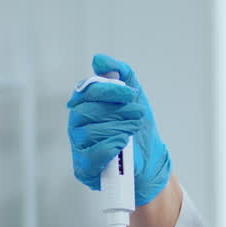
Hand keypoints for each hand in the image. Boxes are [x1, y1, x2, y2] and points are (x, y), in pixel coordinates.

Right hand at [66, 54, 171, 205]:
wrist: (149, 160)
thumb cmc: (136, 127)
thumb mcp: (133, 97)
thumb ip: (120, 74)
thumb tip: (99, 59)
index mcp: (84, 105)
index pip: (86, 91)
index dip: (109, 90)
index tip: (131, 93)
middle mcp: (76, 124)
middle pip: (87, 111)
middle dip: (117, 111)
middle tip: (138, 113)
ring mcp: (78, 146)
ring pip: (90, 131)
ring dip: (119, 128)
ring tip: (134, 128)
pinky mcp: (83, 167)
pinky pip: (91, 154)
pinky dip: (110, 146)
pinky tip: (123, 143)